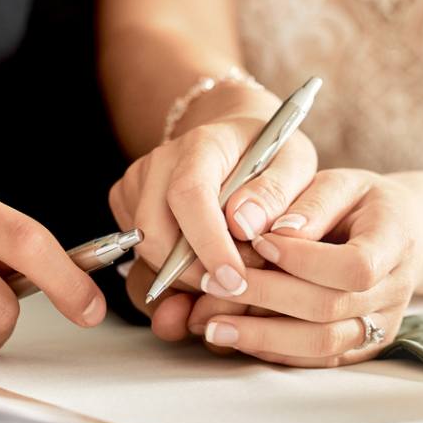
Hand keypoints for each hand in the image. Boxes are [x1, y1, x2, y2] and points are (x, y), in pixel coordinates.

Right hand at [109, 86, 316, 333]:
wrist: (236, 138)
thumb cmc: (269, 152)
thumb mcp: (296, 165)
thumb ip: (278, 194)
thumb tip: (247, 226)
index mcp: (203, 144)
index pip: (190, 196)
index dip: (209, 244)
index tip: (235, 279)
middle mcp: (161, 161)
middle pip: (156, 234)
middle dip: (195, 274)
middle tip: (238, 284)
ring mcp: (138, 182)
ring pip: (147, 252)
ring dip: (186, 277)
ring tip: (227, 270)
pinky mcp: (127, 202)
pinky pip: (141, 254)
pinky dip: (173, 272)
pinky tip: (205, 260)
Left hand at [184, 169, 422, 365]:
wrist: (399, 231)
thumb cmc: (359, 201)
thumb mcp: (340, 183)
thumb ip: (310, 204)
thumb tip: (273, 233)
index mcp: (396, 240)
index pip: (354, 266)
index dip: (303, 259)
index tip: (258, 242)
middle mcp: (395, 291)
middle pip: (329, 308)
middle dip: (265, 296)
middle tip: (212, 284)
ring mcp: (381, 324)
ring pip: (321, 343)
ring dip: (262, 336)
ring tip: (211, 325)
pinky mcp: (360, 346)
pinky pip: (316, 359)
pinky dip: (272, 350)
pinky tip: (234, 337)